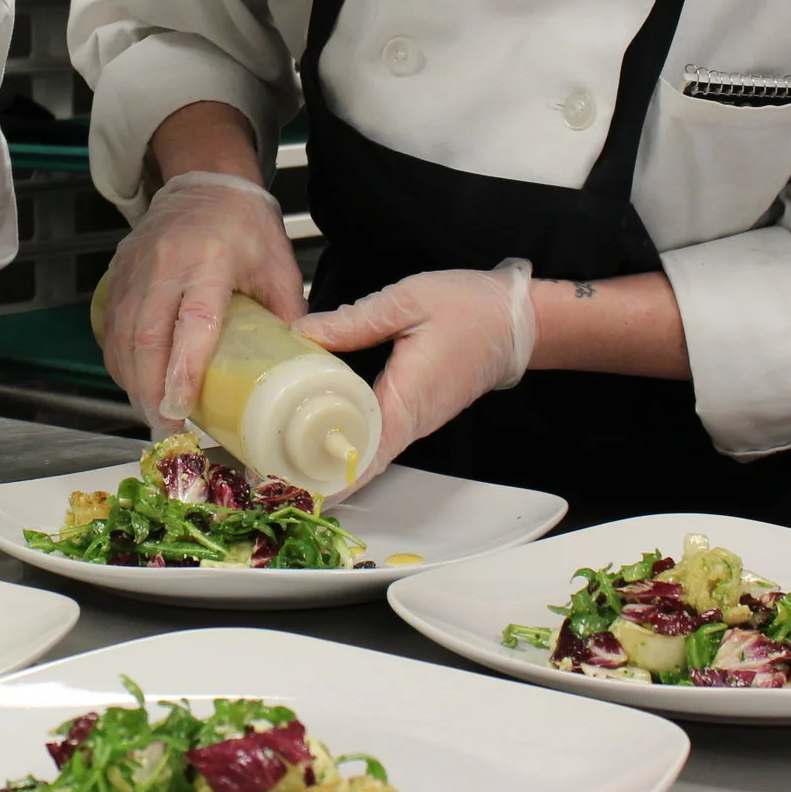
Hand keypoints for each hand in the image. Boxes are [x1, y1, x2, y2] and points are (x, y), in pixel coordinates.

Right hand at [100, 171, 303, 428]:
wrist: (204, 184)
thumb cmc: (245, 226)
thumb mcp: (279, 267)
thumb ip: (289, 316)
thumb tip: (299, 371)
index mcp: (211, 260)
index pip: (193, 321)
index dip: (183, 368)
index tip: (179, 407)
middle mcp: (165, 264)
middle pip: (146, 337)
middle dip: (150, 390)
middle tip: (165, 427)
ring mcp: (136, 269)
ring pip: (123, 336)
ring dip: (132, 382)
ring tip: (152, 414)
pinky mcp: (119, 274)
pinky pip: (111, 327)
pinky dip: (120, 362)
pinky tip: (135, 384)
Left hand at [295, 261, 536, 487]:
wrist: (517, 320)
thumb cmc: (472, 308)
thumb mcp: (408, 301)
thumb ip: (354, 320)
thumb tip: (305, 333)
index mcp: (409, 398)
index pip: (367, 453)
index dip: (331, 476)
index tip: (297, 490)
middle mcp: (413, 419)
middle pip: (362, 461)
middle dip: (319, 473)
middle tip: (272, 474)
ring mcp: (416, 419)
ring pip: (369, 450)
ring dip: (331, 459)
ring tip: (284, 457)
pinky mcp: (416, 410)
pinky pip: (378, 434)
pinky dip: (349, 439)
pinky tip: (319, 427)